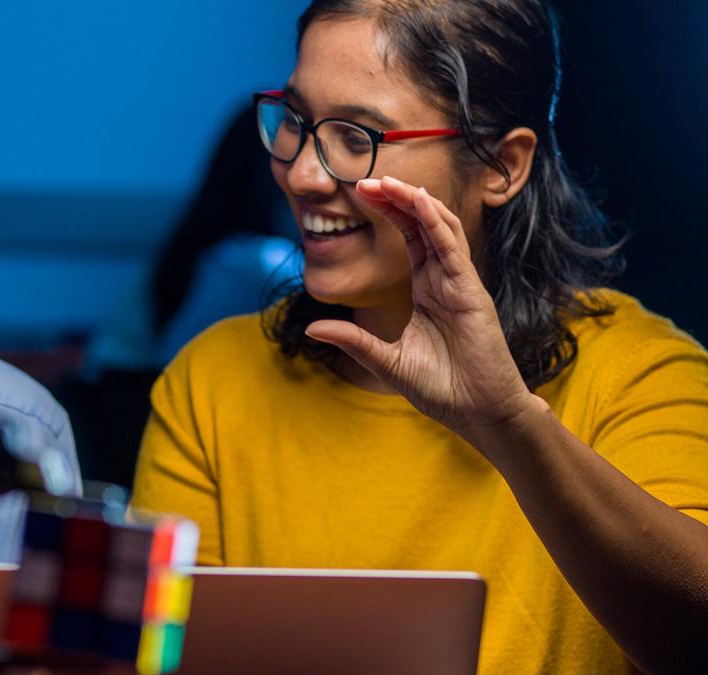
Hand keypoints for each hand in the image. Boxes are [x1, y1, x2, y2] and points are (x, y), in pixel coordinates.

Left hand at [304, 176, 537, 445]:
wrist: (479, 415)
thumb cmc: (442, 389)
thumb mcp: (385, 361)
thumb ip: (353, 340)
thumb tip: (312, 326)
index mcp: (427, 291)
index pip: (409, 239)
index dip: (389, 213)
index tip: (361, 194)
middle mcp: (445, 281)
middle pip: (423, 225)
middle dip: (397, 199)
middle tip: (366, 179)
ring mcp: (460, 285)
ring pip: (440, 229)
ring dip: (415, 203)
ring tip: (388, 182)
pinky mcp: (471, 294)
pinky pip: (453, 251)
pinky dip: (437, 224)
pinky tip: (420, 204)